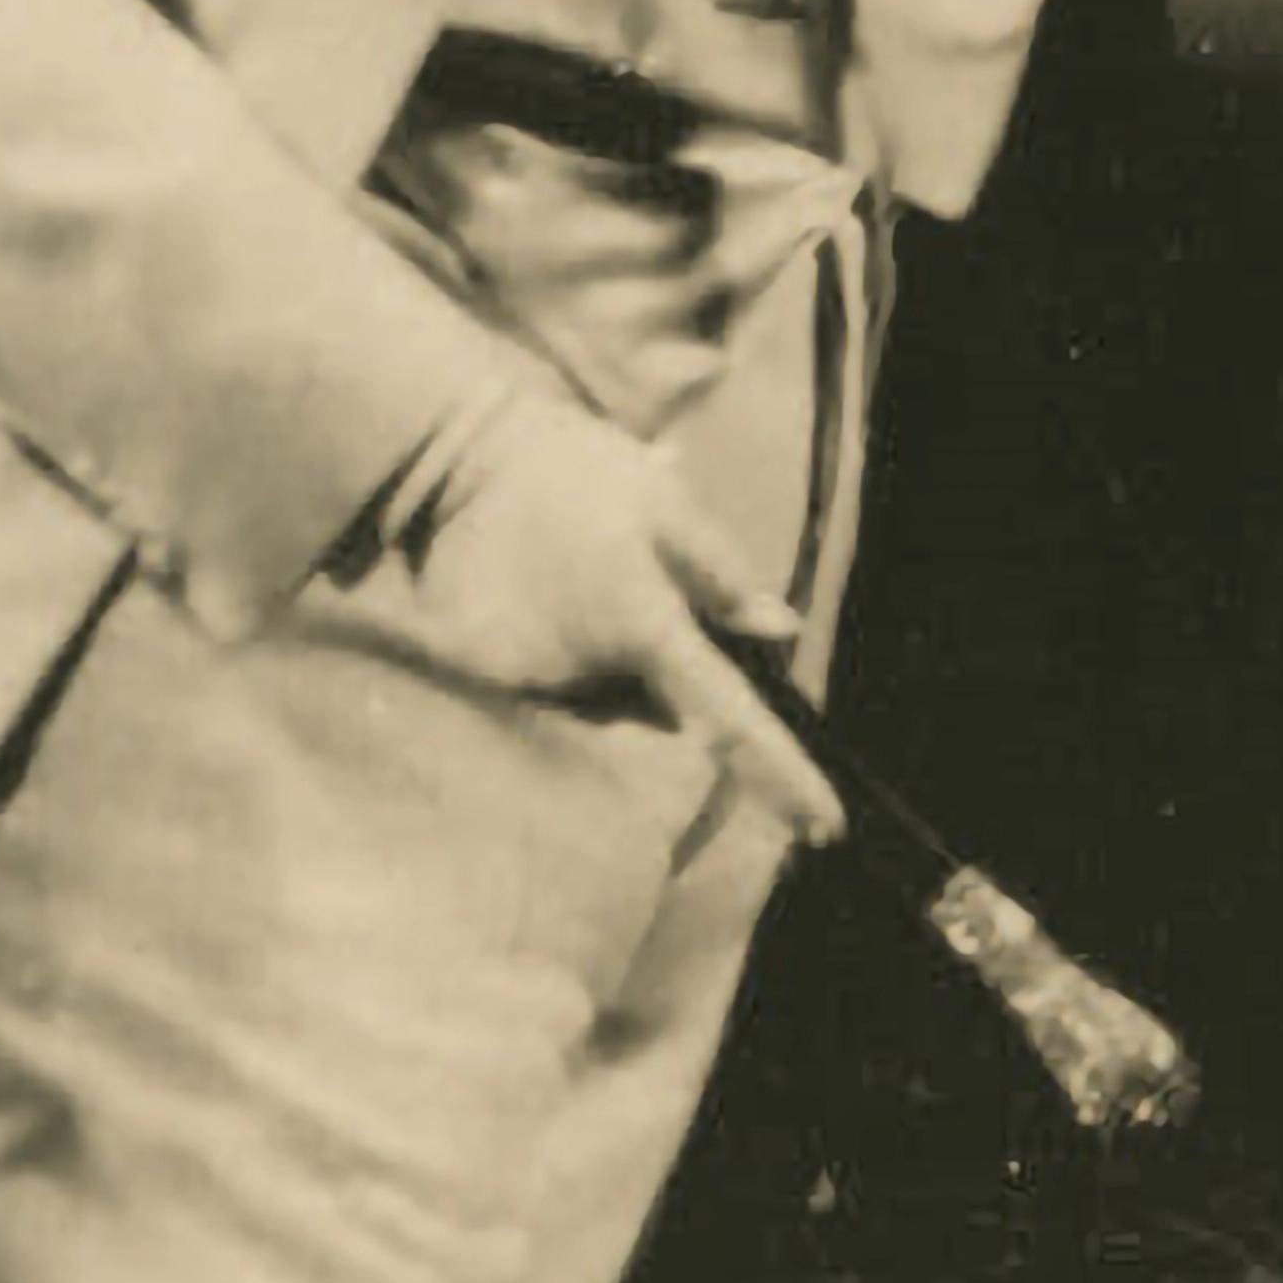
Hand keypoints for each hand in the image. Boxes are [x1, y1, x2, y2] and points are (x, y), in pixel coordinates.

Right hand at [380, 385, 844, 844]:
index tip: (828, 827)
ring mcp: (530, 681)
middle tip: (635, 592)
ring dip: (606, 666)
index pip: (729, 719)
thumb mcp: (664, 501)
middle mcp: (587, 671)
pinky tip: (541, 598)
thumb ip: (720, 572)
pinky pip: (546, 693)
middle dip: (662, 678)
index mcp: (646, 625)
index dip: (782, 777)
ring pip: (598, 703)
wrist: (454, 454)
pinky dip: (557, 658)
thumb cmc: (575, 472)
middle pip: (653, 711)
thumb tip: (781, 629)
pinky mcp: (483, 679)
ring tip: (580, 584)